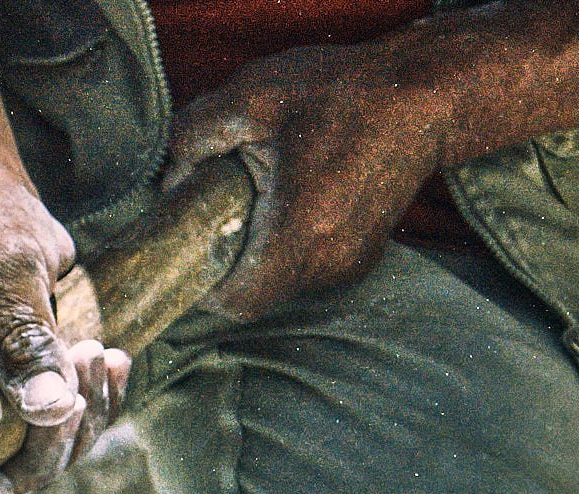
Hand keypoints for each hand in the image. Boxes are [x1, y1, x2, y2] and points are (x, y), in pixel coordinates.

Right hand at [0, 170, 129, 493]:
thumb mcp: (2, 278)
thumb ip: (23, 342)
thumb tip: (50, 407)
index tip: (43, 427)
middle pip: (4, 472)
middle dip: (55, 438)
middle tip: (87, 370)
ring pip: (42, 452)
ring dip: (86, 416)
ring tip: (104, 354)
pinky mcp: (22, 392)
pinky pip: (64, 423)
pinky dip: (97, 401)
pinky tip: (116, 362)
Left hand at [164, 37, 444, 321]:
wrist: (424, 98)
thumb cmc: (343, 94)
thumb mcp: (256, 97)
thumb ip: (198, 134)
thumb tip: (168, 175)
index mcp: (300, 232)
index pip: (239, 300)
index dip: (207, 290)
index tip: (193, 258)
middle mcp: (327, 261)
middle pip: (258, 293)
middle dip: (230, 265)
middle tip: (216, 222)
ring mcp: (348, 265)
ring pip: (283, 284)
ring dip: (260, 256)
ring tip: (256, 205)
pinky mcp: (359, 258)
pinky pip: (308, 269)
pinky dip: (288, 248)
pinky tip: (289, 205)